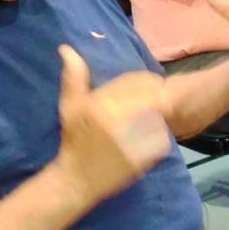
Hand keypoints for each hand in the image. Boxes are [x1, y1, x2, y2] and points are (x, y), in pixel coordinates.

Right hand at [55, 45, 169, 205]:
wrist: (76, 179)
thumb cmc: (74, 141)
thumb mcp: (70, 107)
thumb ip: (73, 77)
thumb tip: (67, 49)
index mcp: (99, 103)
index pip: (135, 81)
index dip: (149, 81)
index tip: (153, 85)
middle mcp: (114, 120)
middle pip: (151, 98)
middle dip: (158, 99)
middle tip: (158, 104)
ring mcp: (128, 141)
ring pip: (159, 118)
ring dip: (159, 119)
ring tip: (149, 124)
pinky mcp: (139, 159)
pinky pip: (161, 140)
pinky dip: (160, 139)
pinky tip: (149, 140)